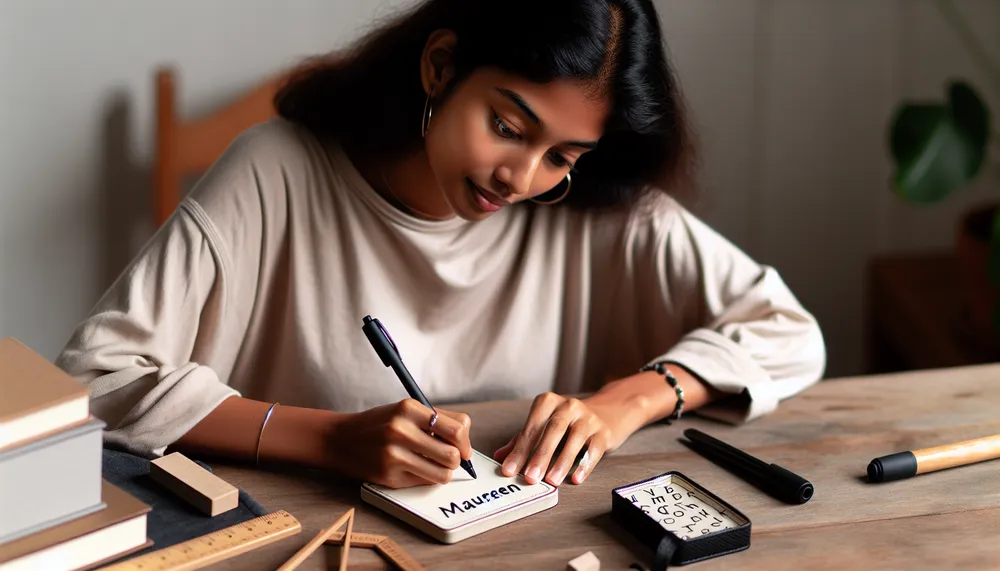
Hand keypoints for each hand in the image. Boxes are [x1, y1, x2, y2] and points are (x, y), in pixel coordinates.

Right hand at [330, 399, 471, 488]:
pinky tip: (413, 468)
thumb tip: (466, 445)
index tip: (462, 447)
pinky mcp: (389, 475)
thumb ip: (438, 421)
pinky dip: (425, 478)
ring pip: (442, 474)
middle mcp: (401, 430)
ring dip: (443, 472)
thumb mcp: (406, 410)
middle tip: (446, 458)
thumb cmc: (380, 424)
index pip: (457, 428)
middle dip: (455, 459)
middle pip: (453, 455)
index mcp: (409, 408)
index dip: (465, 442)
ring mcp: (394, 455)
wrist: (340, 439)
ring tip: (432, 464)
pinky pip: (424, 482)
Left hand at [493, 392, 620, 486]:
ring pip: (574, 438)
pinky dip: (585, 465)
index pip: (532, 426)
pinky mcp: (603, 432)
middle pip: (553, 430)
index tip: (509, 470)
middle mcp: (568, 406)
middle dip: (540, 455)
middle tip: (530, 477)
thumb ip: (522, 440)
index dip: (519, 450)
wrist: (606, 412)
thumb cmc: (567, 422)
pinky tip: (576, 478)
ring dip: (561, 461)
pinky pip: (594, 449)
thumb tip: (499, 458)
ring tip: (551, 480)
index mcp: (548, 403)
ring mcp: (588, 417)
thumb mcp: (543, 426)